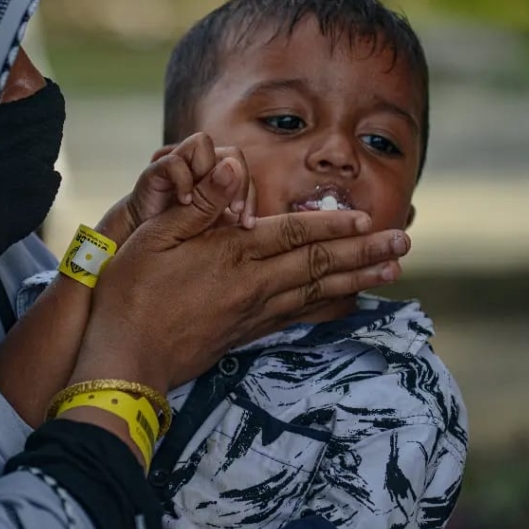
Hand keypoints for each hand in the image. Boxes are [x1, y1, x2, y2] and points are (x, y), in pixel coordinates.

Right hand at [71, 159, 409, 393]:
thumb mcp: (155, 236)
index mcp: (232, 254)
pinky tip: (344, 304)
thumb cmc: (132, 293)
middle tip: (403, 244)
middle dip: (364, 253)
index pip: (294, 234)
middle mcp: (253, 285)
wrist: (126, 360)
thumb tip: (232, 168)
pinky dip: (328, 308)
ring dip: (357, 279)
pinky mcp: (246, 334)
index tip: (368, 221)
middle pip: (319, 264)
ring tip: (390, 272)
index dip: (333, 226)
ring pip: (317, 292)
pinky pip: (299, 317)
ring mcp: (253, 314)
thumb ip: (200, 203)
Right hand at [98, 133, 255, 244]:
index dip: (250, 197)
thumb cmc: (180, 242)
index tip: (249, 226)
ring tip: (207, 206)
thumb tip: (270, 228)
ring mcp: (177, 164)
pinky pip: (173, 161)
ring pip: (203, 144)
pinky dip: (182, 179)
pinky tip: (183, 203)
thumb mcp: (214, 237)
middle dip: (237, 184)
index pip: (244, 175)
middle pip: (232, 155)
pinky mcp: (154, 171)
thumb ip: (235, 225)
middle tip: (235, 215)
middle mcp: (200, 167)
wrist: (136, 243)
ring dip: (208, 173)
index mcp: (219, 181)